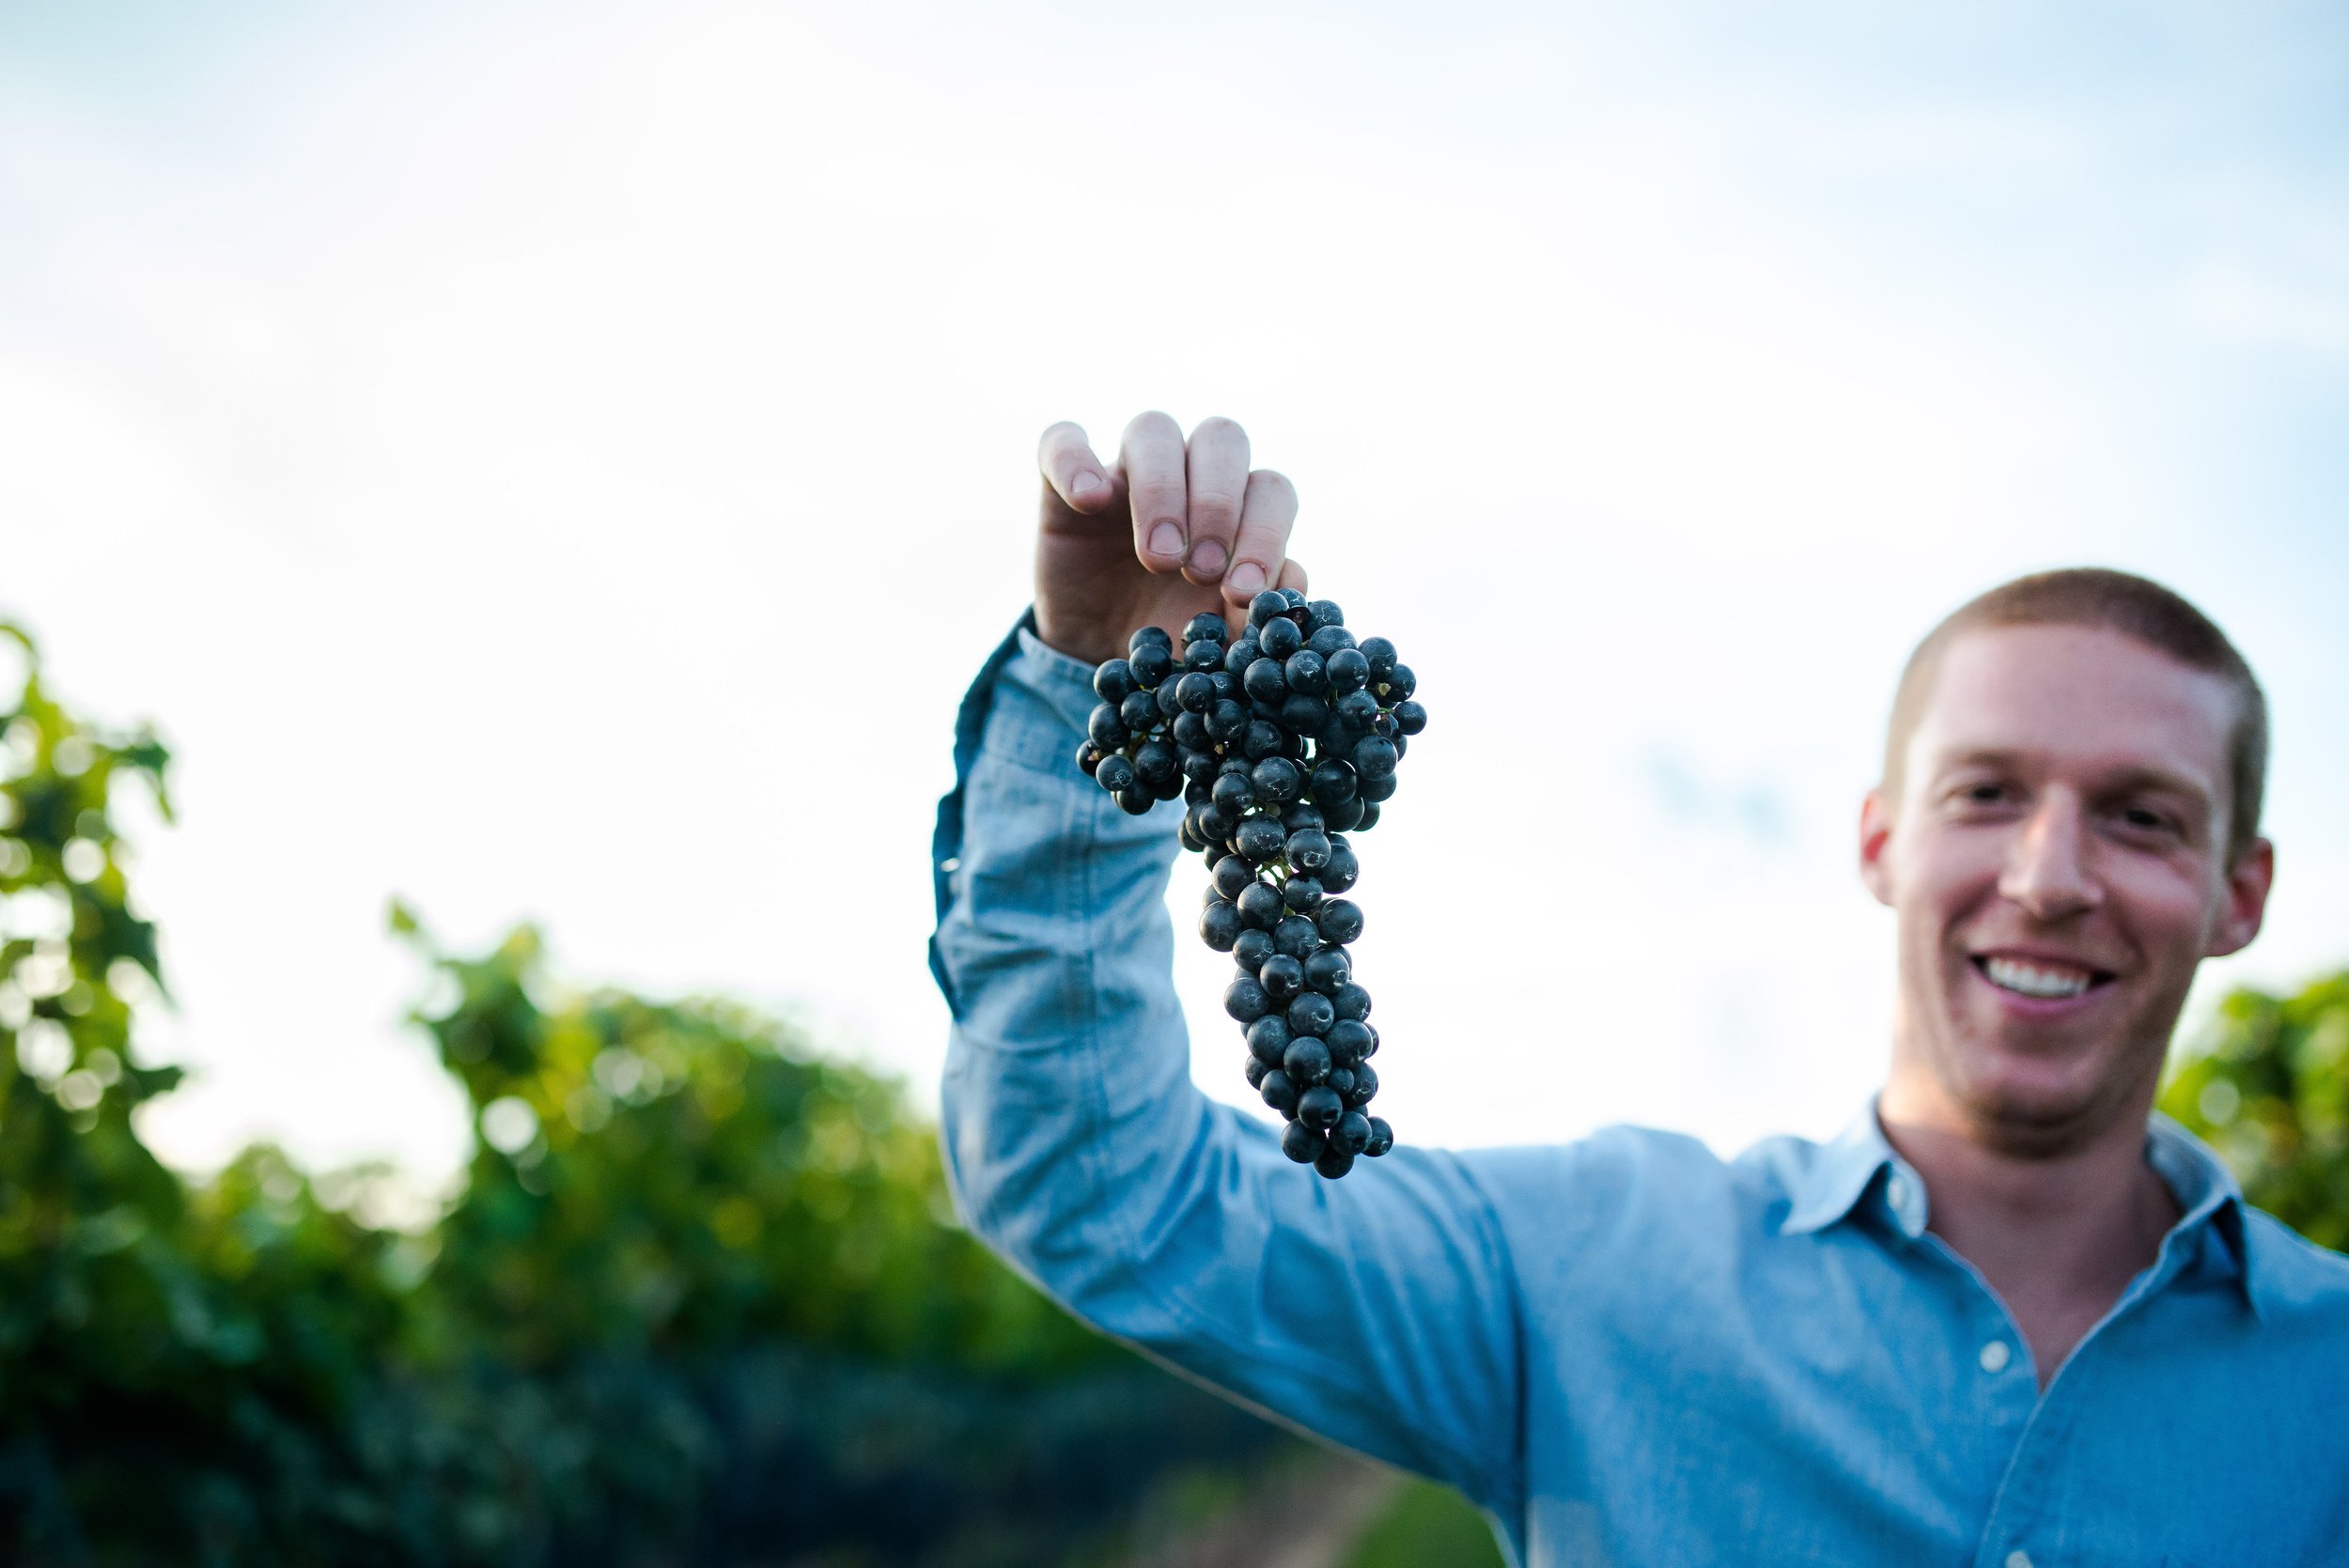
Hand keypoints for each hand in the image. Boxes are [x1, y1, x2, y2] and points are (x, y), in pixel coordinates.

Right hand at [1031, 412, 1305, 665]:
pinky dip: (1076, 463)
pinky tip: (1089, 502)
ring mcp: (1127, 469)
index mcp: (1241, 508)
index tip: (1240, 593)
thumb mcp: (1216, 637)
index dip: (1264, 534)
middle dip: (1218, 504)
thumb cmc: (1172, 635)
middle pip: (1222, 439)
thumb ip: (1256, 614)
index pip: (1269, 490)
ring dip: (1162, 489)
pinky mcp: (1063, 479)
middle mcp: (1191, 474)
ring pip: (1154, 430)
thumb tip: (1293, 581)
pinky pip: (1063, 441)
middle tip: (1200, 570)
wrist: (1097, 653)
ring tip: (1157, 558)